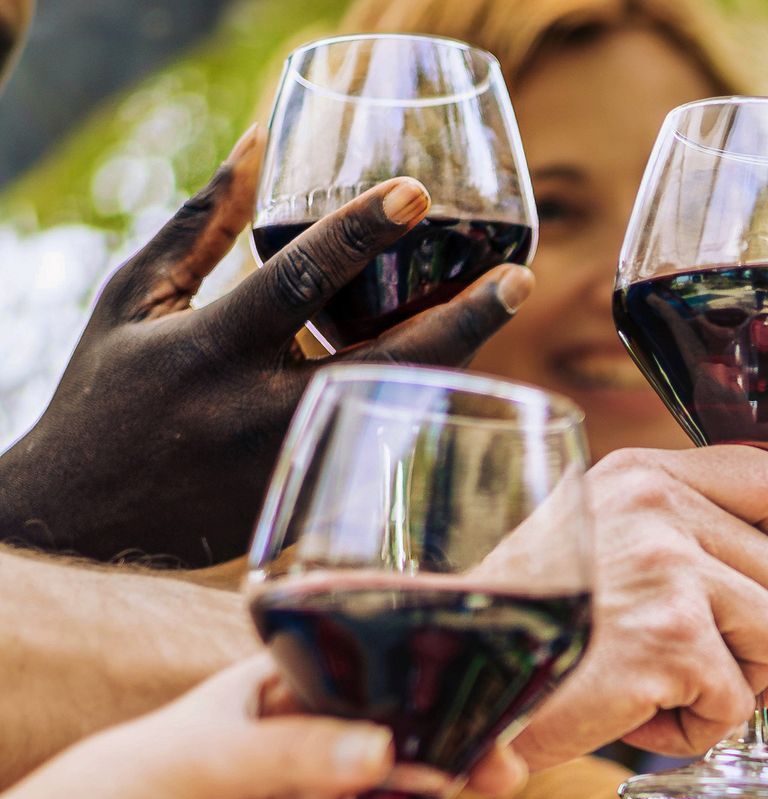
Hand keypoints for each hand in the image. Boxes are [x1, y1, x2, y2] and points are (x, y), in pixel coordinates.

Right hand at [0, 126, 530, 564]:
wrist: (84, 522)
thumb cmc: (108, 393)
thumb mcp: (136, 299)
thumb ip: (200, 224)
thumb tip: (261, 141)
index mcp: (211, 349)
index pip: (297, 282)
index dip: (360, 234)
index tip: (416, 193)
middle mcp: (259, 413)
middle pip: (385, 363)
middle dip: (462, 319)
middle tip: (518, 276)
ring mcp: (295, 468)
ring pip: (403, 412)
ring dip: (462, 365)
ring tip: (502, 309)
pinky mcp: (313, 506)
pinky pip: (389, 455)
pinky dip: (431, 414)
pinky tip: (478, 377)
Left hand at [0, 655, 485, 798]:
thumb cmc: (116, 792)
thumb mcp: (206, 757)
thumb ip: (296, 755)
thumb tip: (384, 752)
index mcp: (279, 705)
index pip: (369, 693)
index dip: (428, 704)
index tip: (481, 720)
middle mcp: (298, 764)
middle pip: (390, 764)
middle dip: (444, 773)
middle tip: (497, 784)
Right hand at [510, 445, 767, 766]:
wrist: (444, 672)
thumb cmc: (522, 624)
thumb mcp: (596, 542)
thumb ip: (674, 530)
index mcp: (641, 476)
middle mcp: (657, 509)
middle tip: (711, 675)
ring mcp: (666, 570)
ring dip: (737, 688)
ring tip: (666, 694)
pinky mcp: (669, 640)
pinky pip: (734, 702)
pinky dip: (695, 731)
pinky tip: (635, 717)